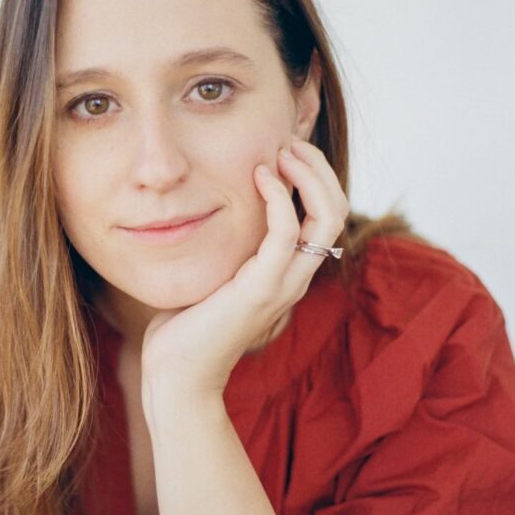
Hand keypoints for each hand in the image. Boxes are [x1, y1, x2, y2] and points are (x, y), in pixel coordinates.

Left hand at [140, 135, 348, 417]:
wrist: (177, 373)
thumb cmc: (187, 324)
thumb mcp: (215, 271)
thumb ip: (229, 244)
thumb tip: (213, 206)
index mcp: (289, 271)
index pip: (326, 214)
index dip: (316, 176)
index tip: (286, 147)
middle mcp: (295, 277)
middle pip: (336, 209)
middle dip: (318, 168)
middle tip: (289, 141)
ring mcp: (283, 284)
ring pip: (326, 217)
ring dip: (308, 175)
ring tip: (282, 151)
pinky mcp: (261, 290)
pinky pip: (286, 233)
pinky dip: (278, 198)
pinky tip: (259, 176)